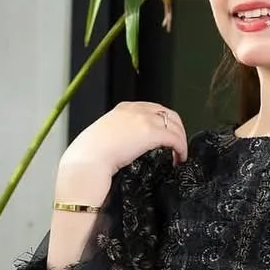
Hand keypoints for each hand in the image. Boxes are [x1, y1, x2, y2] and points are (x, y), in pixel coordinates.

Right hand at [62, 100, 188, 178]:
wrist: (88, 160)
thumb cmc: (90, 154)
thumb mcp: (106, 135)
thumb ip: (119, 134)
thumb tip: (126, 146)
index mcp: (124, 108)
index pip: (153, 108)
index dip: (163, 122)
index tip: (166, 135)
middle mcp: (136, 110)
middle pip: (168, 114)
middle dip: (177, 129)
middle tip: (178, 146)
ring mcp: (144, 119)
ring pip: (175, 125)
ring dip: (181, 140)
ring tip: (179, 155)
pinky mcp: (151, 133)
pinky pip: (175, 138)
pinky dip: (181, 148)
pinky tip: (179, 158)